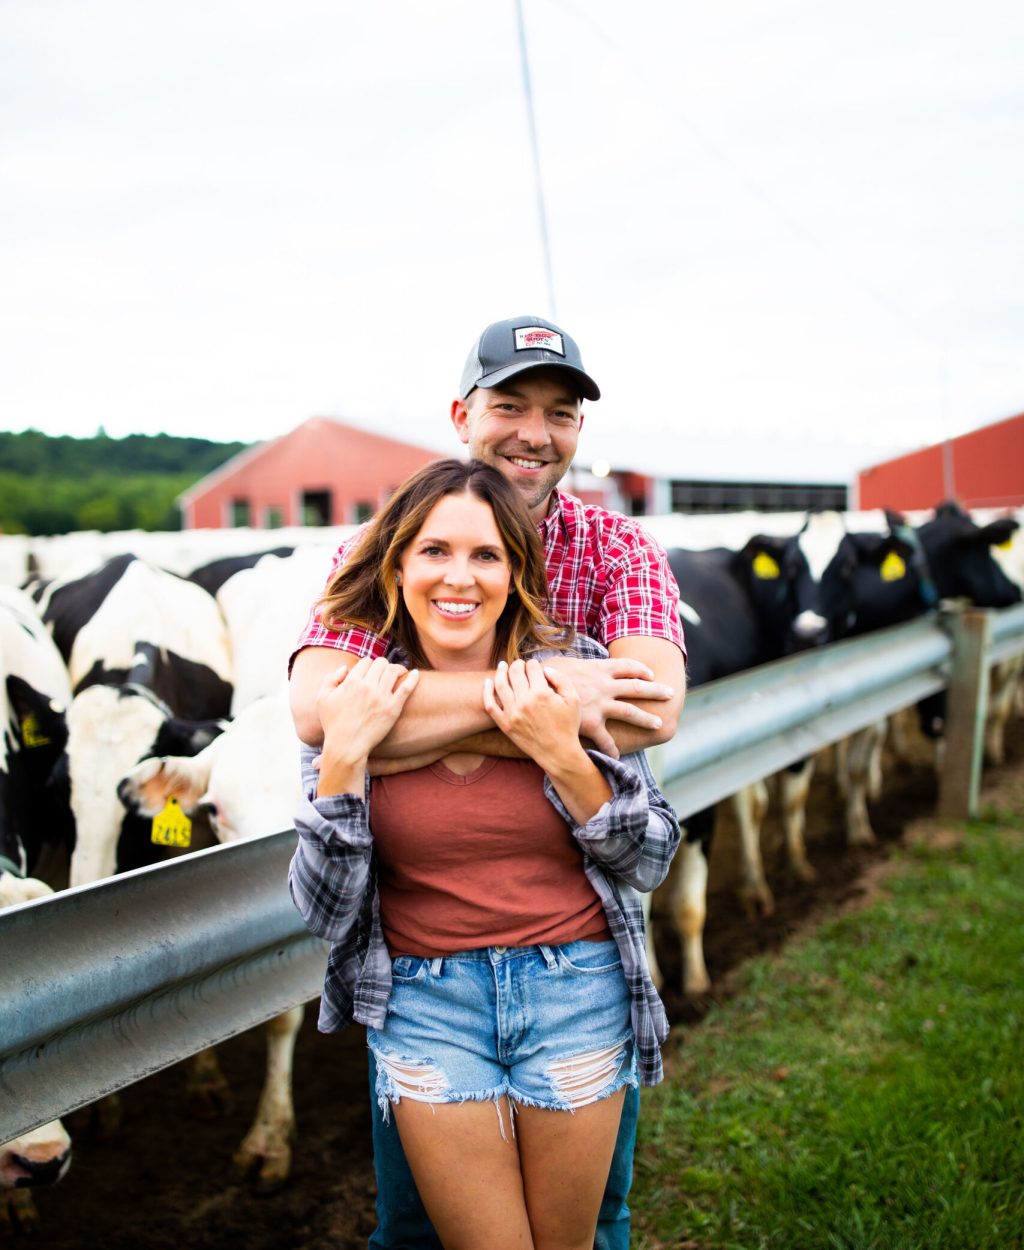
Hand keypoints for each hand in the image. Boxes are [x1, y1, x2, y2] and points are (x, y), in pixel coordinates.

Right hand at [316, 658, 419, 767]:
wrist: (346, 747)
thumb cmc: (333, 724)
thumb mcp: (322, 699)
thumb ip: (330, 679)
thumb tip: (345, 668)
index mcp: (351, 682)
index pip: (366, 661)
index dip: (368, 665)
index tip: (370, 672)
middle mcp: (367, 687)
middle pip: (381, 663)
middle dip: (382, 665)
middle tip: (384, 672)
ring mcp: (381, 697)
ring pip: (394, 671)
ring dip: (397, 669)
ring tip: (399, 672)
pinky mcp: (393, 708)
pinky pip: (407, 688)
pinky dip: (413, 678)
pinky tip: (416, 674)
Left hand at [483, 659, 583, 767]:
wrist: (558, 752)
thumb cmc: (567, 726)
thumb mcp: (574, 700)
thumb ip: (562, 679)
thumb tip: (545, 669)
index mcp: (542, 693)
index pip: (532, 667)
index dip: (534, 664)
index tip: (535, 667)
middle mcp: (525, 701)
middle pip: (515, 672)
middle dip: (518, 664)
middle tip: (520, 665)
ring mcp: (512, 713)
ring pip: (500, 684)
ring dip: (501, 671)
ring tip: (503, 666)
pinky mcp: (504, 724)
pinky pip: (490, 705)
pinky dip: (486, 691)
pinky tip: (487, 682)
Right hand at [543, 656, 673, 757]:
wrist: (534, 689)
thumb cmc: (544, 674)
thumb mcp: (563, 664)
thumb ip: (575, 667)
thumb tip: (573, 665)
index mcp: (599, 669)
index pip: (627, 666)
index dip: (641, 670)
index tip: (650, 675)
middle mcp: (604, 686)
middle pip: (637, 687)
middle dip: (656, 691)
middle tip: (670, 694)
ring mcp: (600, 705)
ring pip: (630, 712)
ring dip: (647, 719)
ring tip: (659, 725)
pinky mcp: (591, 723)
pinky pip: (606, 740)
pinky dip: (613, 749)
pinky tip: (618, 757)